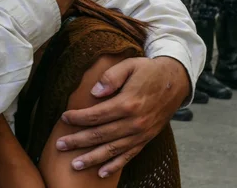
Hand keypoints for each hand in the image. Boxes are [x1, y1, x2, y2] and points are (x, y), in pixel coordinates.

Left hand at [56, 57, 188, 177]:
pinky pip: (128, 156)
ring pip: (112, 149)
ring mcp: (141, 133)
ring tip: (75, 164)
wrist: (176, 81)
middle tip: (60, 145)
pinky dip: (115, 165)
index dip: (79, 118)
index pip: (97, 114)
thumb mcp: (130, 65)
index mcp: (128, 103)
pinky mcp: (146, 139)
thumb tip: (94, 93)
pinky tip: (102, 172)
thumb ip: (111, 77)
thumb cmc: (149, 71)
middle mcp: (134, 122)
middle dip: (78, 141)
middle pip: (101, 135)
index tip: (64, 118)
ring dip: (92, 158)